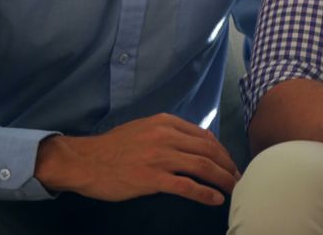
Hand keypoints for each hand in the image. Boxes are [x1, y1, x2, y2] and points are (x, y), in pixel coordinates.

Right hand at [34, 113, 239, 205]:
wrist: (84, 161)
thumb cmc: (113, 147)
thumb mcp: (144, 128)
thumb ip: (169, 132)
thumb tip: (195, 142)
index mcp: (166, 123)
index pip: (204, 136)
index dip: (222, 151)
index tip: (229, 162)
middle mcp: (166, 136)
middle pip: (209, 150)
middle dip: (228, 165)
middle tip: (238, 177)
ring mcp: (160, 157)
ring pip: (203, 166)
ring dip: (223, 179)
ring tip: (234, 188)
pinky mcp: (152, 178)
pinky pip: (187, 186)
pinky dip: (205, 193)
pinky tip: (216, 199)